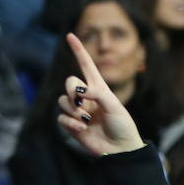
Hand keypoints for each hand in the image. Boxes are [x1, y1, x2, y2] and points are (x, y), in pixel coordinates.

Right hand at [56, 33, 145, 156]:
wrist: (120, 149)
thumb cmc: (122, 125)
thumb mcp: (114, 105)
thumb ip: (97, 93)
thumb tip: (78, 91)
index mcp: (99, 88)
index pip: (86, 65)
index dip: (79, 50)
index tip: (70, 35)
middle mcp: (87, 97)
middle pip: (69, 82)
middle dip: (72, 90)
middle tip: (81, 102)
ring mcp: (78, 111)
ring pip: (63, 100)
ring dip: (73, 110)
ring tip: (87, 120)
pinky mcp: (72, 125)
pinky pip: (61, 117)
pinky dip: (70, 123)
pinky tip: (82, 129)